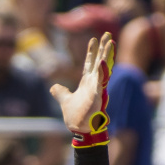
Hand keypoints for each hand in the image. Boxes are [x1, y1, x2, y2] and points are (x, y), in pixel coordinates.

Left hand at [51, 32, 114, 147]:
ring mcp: (97, 89)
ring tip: (110, 42)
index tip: (93, 39)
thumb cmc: (76, 117)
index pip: (90, 63)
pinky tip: (103, 61)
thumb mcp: (65, 100)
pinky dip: (102, 72)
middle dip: (104, 48)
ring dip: (107, 55)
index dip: (92, 51)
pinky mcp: (98, 97)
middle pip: (100, 62)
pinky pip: (101, 82)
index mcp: (87, 83)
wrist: (79, 130)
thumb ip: (60, 92)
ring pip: (104, 69)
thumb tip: (53, 87)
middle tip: (107, 34)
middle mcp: (94, 84)